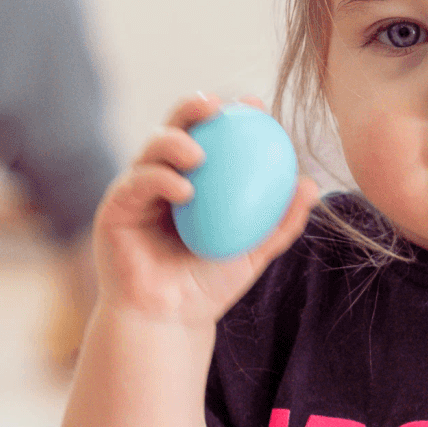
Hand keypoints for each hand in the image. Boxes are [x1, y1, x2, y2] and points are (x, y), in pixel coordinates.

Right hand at [92, 93, 318, 328]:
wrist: (169, 320)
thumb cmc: (209, 287)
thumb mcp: (253, 254)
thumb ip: (280, 222)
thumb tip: (312, 186)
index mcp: (195, 181)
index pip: (214, 138)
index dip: (233, 115)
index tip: (256, 106)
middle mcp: (164, 177)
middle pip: (177, 129)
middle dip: (194, 107)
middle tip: (217, 106)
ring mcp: (137, 189)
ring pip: (152, 149)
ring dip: (175, 143)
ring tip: (198, 155)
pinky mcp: (115, 206)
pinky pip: (137, 182)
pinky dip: (160, 179)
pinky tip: (183, 188)